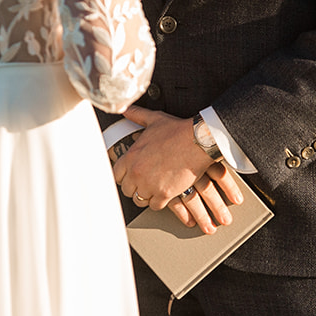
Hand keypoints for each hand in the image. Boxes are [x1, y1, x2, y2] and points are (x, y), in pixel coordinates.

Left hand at [114, 106, 243, 233]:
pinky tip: (164, 195)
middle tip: (144, 183)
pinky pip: (155, 206)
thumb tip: (126, 109)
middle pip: (127, 190)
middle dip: (135, 187)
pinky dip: (159, 202)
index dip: (124, 176)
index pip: (117, 175)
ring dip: (146, 196)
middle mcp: (137, 172)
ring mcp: (149, 184)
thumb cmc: (178, 131)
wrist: (198, 141)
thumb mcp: (154, 120)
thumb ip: (137, 115)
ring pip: (139, 200)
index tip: (131, 176)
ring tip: (154, 190)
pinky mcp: (164, 194)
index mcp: (131, 156)